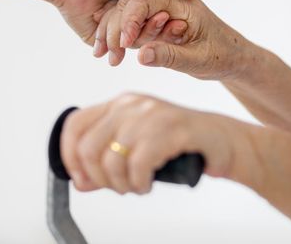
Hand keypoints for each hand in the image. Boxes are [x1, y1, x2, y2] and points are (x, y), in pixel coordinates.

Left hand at [47, 0, 198, 45]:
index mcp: (136, 2)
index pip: (157, 19)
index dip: (167, 23)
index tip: (180, 27)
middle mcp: (125, 16)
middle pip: (144, 34)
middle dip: (150, 36)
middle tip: (157, 35)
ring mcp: (111, 28)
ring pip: (126, 43)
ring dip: (129, 45)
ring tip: (128, 43)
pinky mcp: (95, 38)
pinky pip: (107, 49)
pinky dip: (112, 52)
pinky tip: (115, 56)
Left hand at [60, 93, 236, 193]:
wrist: (221, 139)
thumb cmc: (177, 145)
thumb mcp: (136, 149)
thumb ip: (107, 162)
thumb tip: (81, 181)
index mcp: (119, 104)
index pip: (75, 124)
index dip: (69, 156)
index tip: (81, 178)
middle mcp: (131, 104)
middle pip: (88, 146)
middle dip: (99, 178)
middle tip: (118, 187)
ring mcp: (151, 114)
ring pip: (111, 158)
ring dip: (121, 184)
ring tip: (136, 186)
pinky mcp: (171, 128)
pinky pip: (138, 165)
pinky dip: (139, 184)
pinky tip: (148, 184)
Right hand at [95, 0, 253, 79]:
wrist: (234, 59)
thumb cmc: (222, 56)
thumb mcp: (198, 60)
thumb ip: (170, 56)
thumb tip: (141, 56)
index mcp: (182, 3)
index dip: (131, 19)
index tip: (123, 42)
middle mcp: (168, 3)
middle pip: (132, 5)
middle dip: (115, 26)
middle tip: (104, 52)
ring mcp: (160, 13)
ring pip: (127, 15)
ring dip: (112, 32)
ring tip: (101, 53)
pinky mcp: (155, 25)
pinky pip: (132, 27)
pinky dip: (118, 38)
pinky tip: (106, 52)